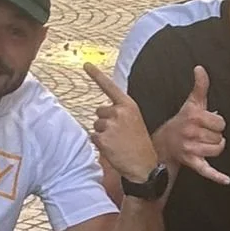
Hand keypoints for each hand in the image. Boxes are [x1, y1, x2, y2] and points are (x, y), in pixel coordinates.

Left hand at [84, 63, 159, 184]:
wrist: (144, 166)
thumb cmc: (139, 144)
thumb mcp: (134, 121)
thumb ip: (121, 112)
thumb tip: (101, 112)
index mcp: (128, 105)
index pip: (109, 86)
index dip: (96, 74)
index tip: (85, 64)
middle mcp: (119, 112)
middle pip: (99, 111)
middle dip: (105, 122)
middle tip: (119, 135)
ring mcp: (110, 125)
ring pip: (96, 125)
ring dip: (103, 134)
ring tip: (117, 143)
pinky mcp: (102, 138)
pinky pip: (93, 137)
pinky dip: (100, 144)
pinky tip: (112, 149)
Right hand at [151, 64, 229, 185]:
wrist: (164, 142)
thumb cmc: (182, 121)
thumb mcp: (191, 102)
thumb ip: (200, 85)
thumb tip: (200, 67)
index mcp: (194, 117)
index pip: (220, 122)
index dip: (218, 123)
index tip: (209, 123)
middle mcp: (191, 133)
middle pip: (219, 137)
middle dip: (215, 136)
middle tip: (205, 134)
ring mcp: (191, 149)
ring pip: (216, 150)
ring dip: (215, 148)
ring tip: (206, 144)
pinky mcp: (192, 163)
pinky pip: (206, 170)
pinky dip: (217, 176)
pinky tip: (227, 180)